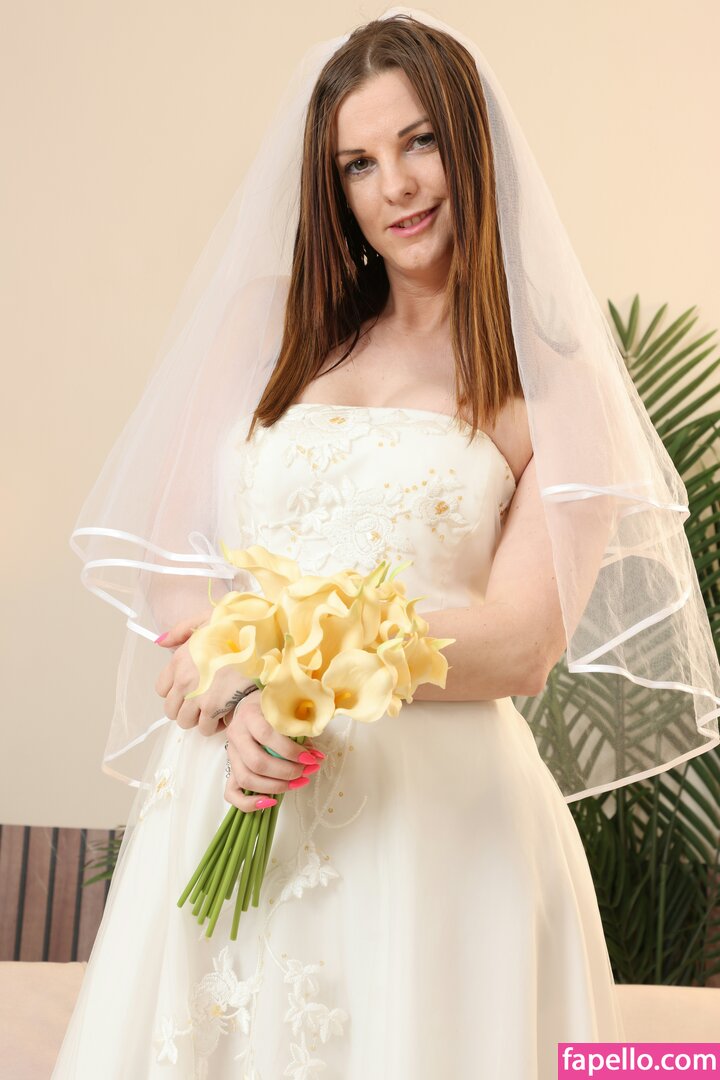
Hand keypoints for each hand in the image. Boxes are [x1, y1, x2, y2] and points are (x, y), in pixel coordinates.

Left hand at [153, 610, 253, 735]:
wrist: (260, 639)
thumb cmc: (237, 628)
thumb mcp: (205, 619)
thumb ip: (181, 631)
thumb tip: (162, 642)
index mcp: (179, 659)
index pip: (162, 689)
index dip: (175, 692)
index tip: (188, 691)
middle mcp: (183, 679)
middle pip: (171, 710)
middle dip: (185, 709)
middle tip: (201, 704)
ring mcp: (197, 695)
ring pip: (185, 721)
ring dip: (198, 719)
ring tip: (213, 711)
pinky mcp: (213, 707)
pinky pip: (205, 728)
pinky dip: (214, 725)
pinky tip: (224, 714)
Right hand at [224, 690, 322, 810]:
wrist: (250, 707)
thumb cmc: (272, 709)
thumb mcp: (286, 711)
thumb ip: (299, 732)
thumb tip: (316, 757)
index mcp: (249, 715)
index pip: (266, 735)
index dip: (290, 751)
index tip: (310, 758)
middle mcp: (236, 734)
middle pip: (256, 762)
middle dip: (286, 772)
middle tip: (306, 772)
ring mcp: (231, 753)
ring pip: (246, 779)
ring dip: (275, 787)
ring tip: (298, 783)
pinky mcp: (230, 769)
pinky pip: (231, 793)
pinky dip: (250, 803)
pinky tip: (271, 802)